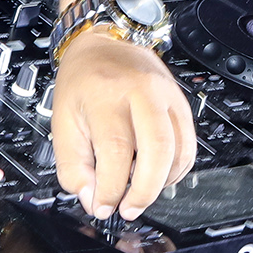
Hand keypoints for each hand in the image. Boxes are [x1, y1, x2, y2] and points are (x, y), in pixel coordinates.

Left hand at [51, 28, 194, 222]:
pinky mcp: (180, 100)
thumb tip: (92, 198)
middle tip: (128, 208)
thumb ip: (73, 165)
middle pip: (157, 149)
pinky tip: (158, 175)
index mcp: (107, 94)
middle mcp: (141, 91)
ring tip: (140, 194)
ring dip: (162, 182)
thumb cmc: (81, 80)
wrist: (102, 44)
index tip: (103, 205)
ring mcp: (166, 94)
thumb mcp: (62, 120)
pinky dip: (177, 168)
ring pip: (179, 148)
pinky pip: (190, 142)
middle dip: (144, 191)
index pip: (116, 150)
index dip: (111, 188)